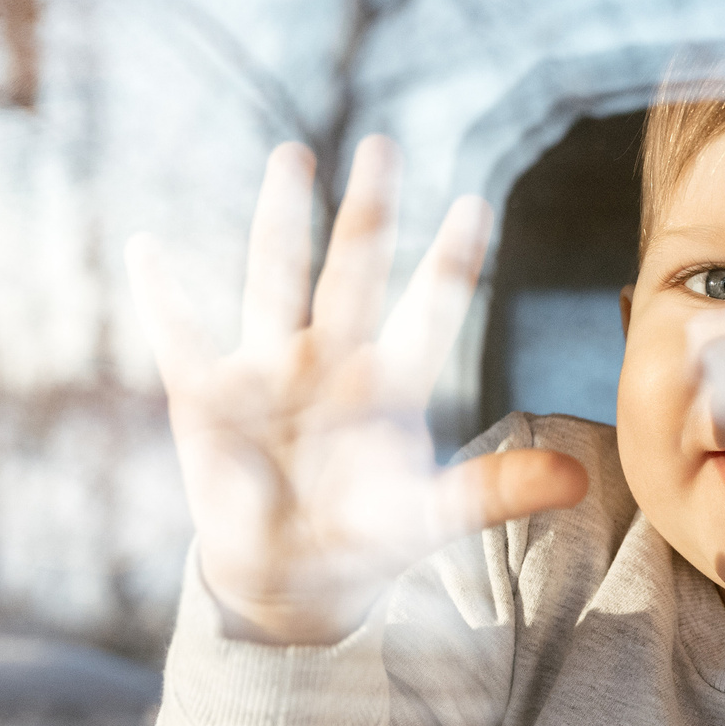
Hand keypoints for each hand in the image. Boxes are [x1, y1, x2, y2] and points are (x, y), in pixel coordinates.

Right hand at [131, 139, 586, 644]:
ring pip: (275, 278)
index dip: (449, 263)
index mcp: (390, 384)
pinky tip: (146, 249)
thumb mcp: (430, 518)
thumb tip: (579, 481)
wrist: (290, 578)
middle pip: (353, 270)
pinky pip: (179, 338)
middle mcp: (332, 360)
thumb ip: (494, 491)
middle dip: (368, 212)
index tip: (474, 204)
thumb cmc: (365, 539)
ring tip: (292, 154)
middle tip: (383, 147)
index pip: (429, 309)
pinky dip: (162, 297)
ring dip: (280, 219)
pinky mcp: (207, 397)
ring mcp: (268, 371)